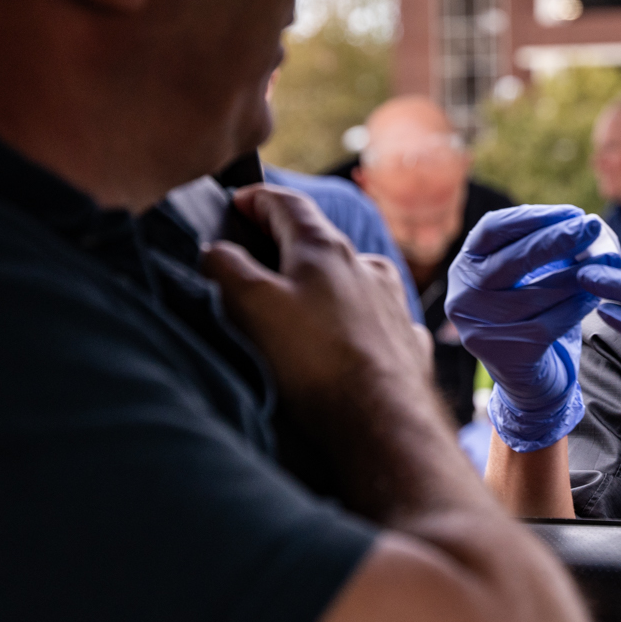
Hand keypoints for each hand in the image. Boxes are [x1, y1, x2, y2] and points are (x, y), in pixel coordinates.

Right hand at [204, 185, 431, 426]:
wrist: (382, 422)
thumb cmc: (315, 360)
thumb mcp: (252, 306)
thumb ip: (227, 268)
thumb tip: (214, 249)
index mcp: (326, 249)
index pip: (288, 205)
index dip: (257, 199)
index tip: (238, 201)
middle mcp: (366, 268)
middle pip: (321, 242)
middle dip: (288, 244)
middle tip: (258, 253)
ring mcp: (392, 305)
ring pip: (353, 279)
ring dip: (326, 281)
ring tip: (301, 302)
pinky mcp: (405, 343)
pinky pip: (377, 319)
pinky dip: (355, 319)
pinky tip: (346, 338)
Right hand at [445, 205, 608, 451]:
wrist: (526, 378)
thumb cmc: (529, 315)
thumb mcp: (523, 277)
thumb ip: (542, 249)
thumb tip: (584, 225)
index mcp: (464, 266)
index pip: (492, 229)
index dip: (532, 216)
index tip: (572, 212)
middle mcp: (463, 295)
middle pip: (513, 259)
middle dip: (557, 239)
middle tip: (591, 226)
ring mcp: (480, 327)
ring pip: (536, 293)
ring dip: (577, 274)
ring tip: (606, 260)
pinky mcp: (505, 353)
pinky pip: (550, 322)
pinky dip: (578, 306)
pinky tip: (597, 295)